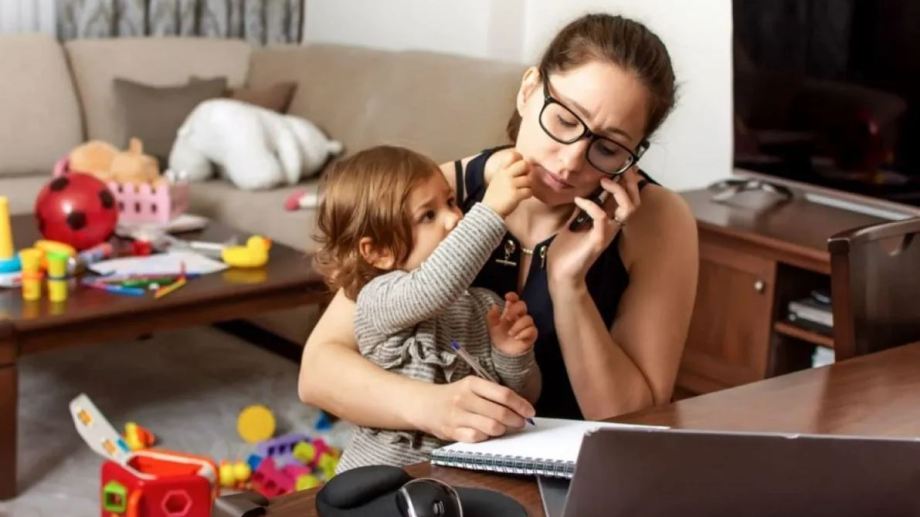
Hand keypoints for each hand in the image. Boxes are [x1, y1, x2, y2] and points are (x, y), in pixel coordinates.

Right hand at [418, 375, 535, 441]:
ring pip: (491, 427)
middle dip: (516, 420)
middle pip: (500, 413)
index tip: (530, 412)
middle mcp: (464, 398)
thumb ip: (492, 395)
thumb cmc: (454, 396)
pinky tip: (487, 434)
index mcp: (472, 383)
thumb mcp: (471, 387)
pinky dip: (486, 437)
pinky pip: (477, 438)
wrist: (424, 404)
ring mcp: (457, 416)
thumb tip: (520, 408)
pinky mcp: (452, 431)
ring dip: (503, 430)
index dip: (521, 405)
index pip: (503, 394)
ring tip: (504, 428)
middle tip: (521, 423)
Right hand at [482, 151, 531, 216]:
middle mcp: (506, 175)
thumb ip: (508, 171)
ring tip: (523, 190)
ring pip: (529, 179)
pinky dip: (528, 194)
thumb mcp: (497, 179)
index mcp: (501, 170)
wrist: (489, 211)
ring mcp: (510, 184)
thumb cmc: (495, 196)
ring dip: (529, 186)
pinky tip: (523, 197)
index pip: (513, 155)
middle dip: (528, 172)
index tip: (521, 169)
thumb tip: (526, 165)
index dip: (520, 160)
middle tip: (525, 180)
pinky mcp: (515, 195)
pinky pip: (529, 191)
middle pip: (525, 164)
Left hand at [487, 292, 536, 355]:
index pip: (515, 300)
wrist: (505, 351)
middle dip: (514, 310)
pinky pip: (532, 330)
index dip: (513, 296)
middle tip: (507, 318)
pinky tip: (516, 338)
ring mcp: (527, 324)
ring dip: (517, 326)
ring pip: (528, 318)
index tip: (507, 297)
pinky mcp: (532, 334)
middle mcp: (520, 316)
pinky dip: (523, 333)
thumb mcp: (492, 326)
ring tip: (510, 334)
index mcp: (511, 311)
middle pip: (522, 305)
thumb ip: (492, 316)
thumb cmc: (499, 336)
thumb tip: (494, 306)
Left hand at [548, 168, 642, 286]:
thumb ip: (585, 208)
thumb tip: (585, 190)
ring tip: (604, 181)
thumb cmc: (567, 249)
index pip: (628, 199)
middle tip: (620, 170)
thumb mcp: (576, 222)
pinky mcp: (597, 241)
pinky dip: (591, 205)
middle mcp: (612, 227)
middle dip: (630, 183)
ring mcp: (607, 234)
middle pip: (634, 202)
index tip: (623, 167)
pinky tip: (579, 200)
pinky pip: (601, 218)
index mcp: (608, 221)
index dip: (629, 183)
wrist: (560, 272)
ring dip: (618, 191)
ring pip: (627, 209)